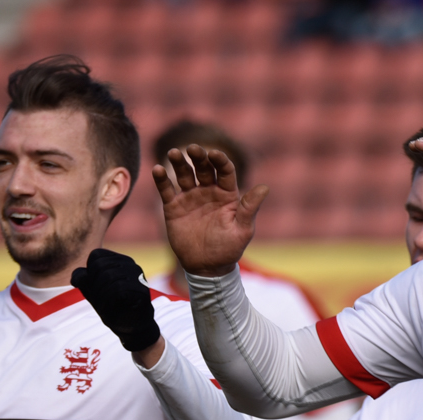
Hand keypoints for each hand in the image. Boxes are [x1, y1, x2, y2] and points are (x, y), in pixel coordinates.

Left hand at [71, 248, 161, 357]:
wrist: (132, 327)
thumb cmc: (113, 306)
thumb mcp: (93, 291)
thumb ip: (84, 281)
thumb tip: (75, 279)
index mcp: (118, 260)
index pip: (96, 255)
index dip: (89, 273)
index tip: (95, 289)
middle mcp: (130, 263)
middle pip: (100, 265)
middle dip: (93, 285)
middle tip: (98, 301)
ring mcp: (138, 276)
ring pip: (108, 276)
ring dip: (100, 295)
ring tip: (104, 308)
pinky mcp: (141, 289)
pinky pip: (118, 289)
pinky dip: (108, 302)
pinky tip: (111, 310)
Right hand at [155, 145, 269, 277]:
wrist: (207, 268)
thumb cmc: (229, 249)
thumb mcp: (242, 230)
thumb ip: (250, 208)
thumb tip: (265, 187)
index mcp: (227, 194)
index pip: (225, 171)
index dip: (220, 160)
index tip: (214, 154)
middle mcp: (209, 191)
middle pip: (203, 167)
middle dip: (198, 157)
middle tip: (192, 148)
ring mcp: (190, 197)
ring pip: (184, 174)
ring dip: (178, 162)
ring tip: (174, 154)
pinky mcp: (174, 206)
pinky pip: (167, 189)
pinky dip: (161, 179)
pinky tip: (158, 169)